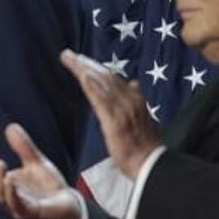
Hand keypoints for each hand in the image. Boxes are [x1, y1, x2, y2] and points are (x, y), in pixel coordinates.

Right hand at [0, 123, 82, 218]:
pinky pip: (17, 206)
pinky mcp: (31, 213)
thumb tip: (10, 127)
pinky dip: (11, 193)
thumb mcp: (35, 162)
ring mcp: (19, 208)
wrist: (69, 202)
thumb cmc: (49, 186)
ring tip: (0, 163)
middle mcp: (8, 200)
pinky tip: (9, 180)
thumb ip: (23, 147)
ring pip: (0, 197)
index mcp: (6, 189)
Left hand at [61, 49, 161, 178]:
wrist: (151, 163)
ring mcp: (122, 109)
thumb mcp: (143, 118)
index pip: (112, 78)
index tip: (82, 60)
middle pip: (105, 76)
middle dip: (86, 64)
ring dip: (84, 69)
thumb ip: (135, 100)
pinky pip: (101, 99)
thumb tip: (133, 83)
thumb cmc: (145, 146)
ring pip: (101, 83)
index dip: (96, 68)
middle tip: (68, 55)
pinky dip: (92, 86)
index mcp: (134, 99)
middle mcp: (129, 99)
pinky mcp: (115, 120)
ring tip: (69, 59)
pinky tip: (82, 76)